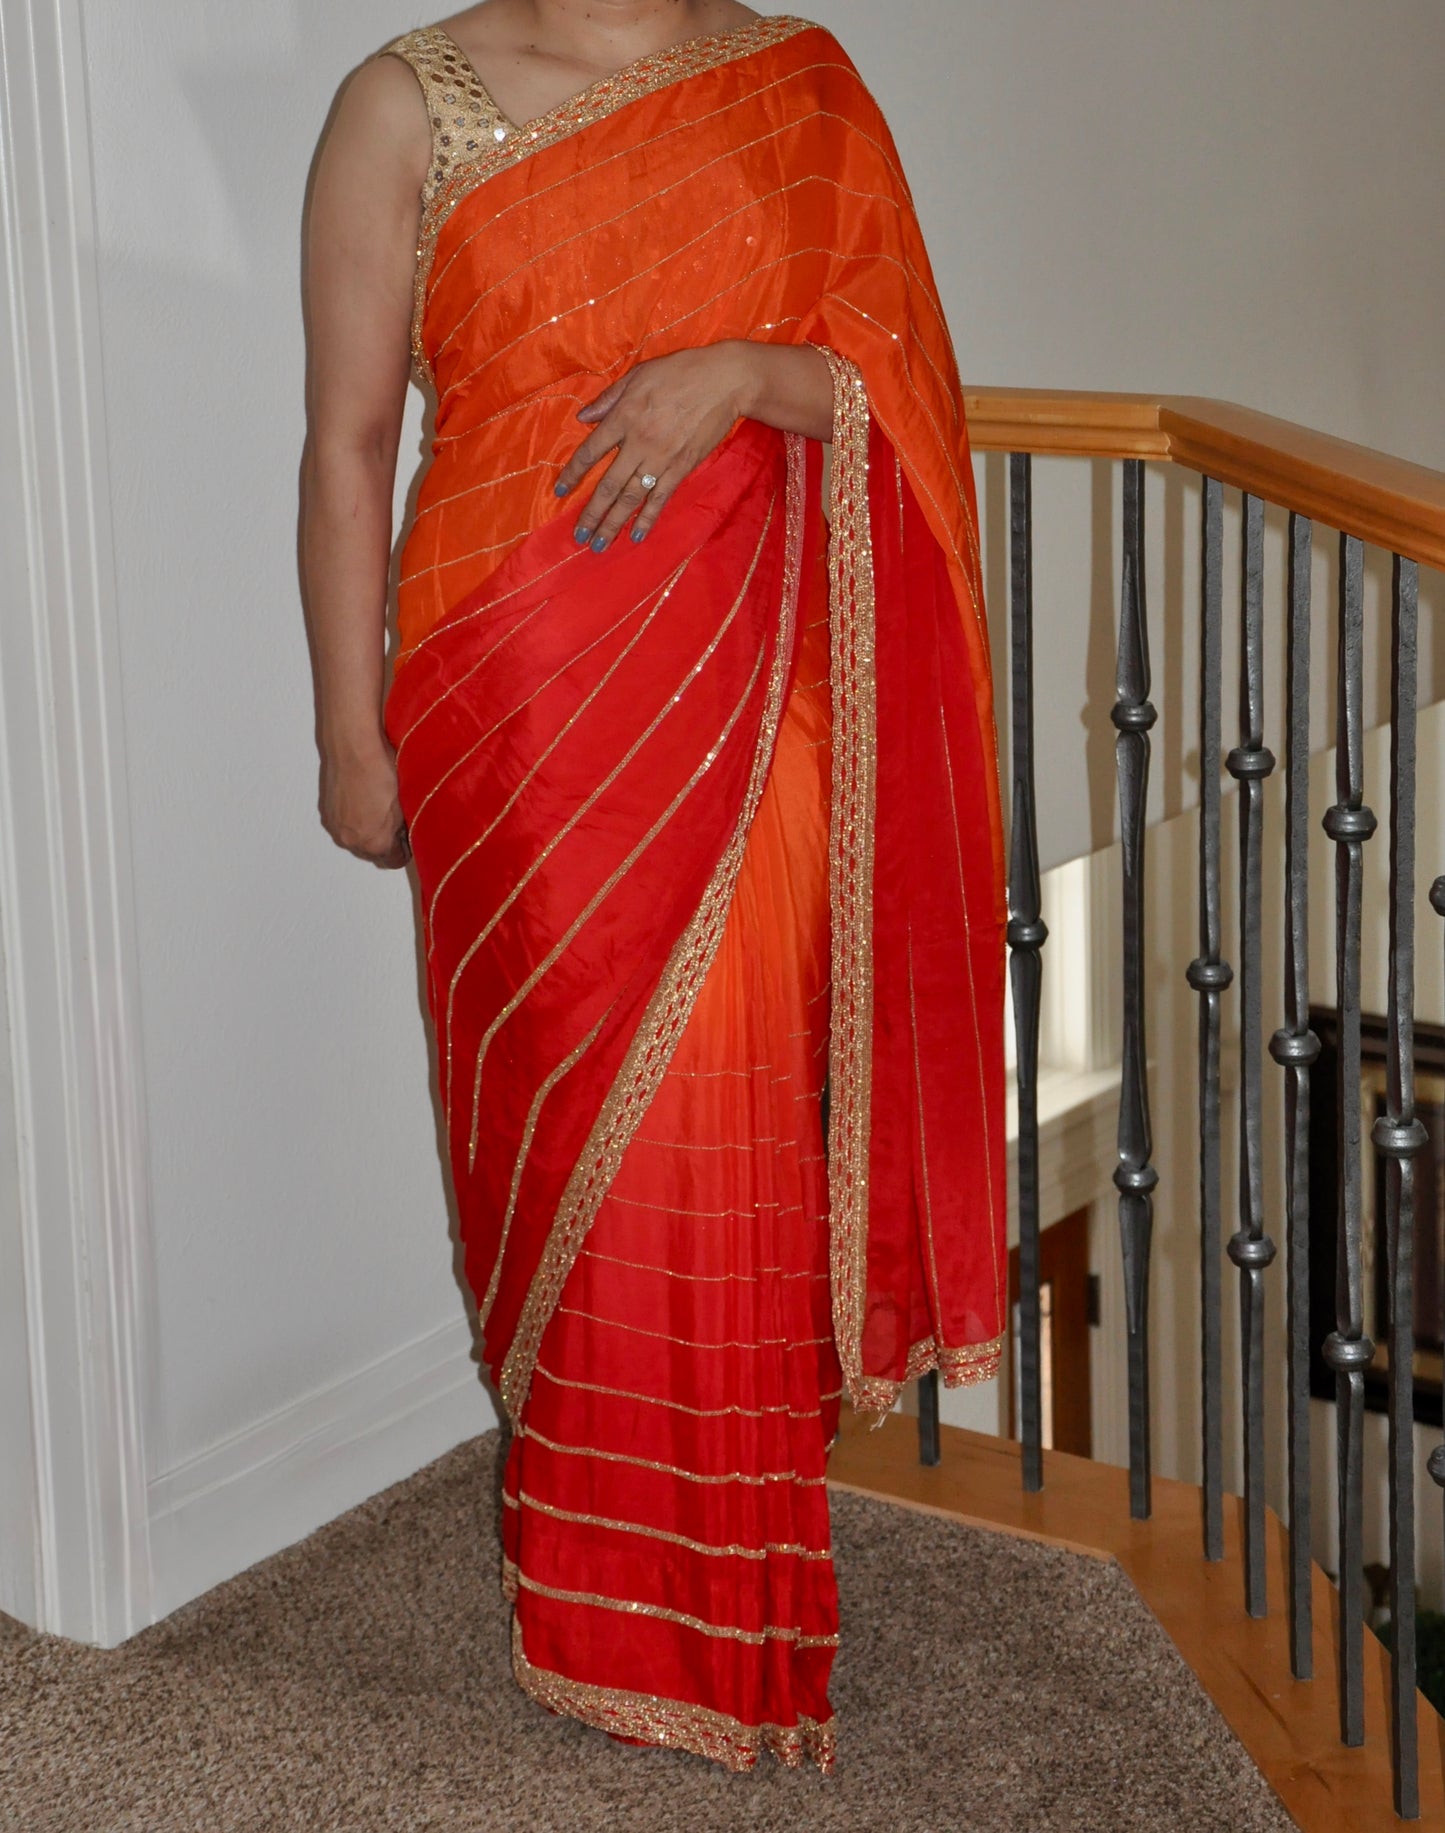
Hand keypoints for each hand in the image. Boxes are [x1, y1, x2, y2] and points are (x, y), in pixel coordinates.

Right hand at [319, 741, 409, 867]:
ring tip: (377, 810)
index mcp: (375, 843)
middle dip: (384, 843)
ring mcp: (337, 827)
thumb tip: (407, 834)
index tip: (407, 837)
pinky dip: (352, 820)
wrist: (354, 748)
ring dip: (367, 832)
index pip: (395, 862)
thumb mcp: (405, 804)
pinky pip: (343, 826)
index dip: (404, 849)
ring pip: (356, 841)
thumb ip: (405, 829)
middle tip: (394, 823)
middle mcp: (352, 841)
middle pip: (373, 854)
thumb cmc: (382, 771)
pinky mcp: (327, 813)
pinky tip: (362, 802)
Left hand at [554, 343, 757, 551]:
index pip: (590, 451)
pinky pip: (660, 498)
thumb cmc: (680, 372)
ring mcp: (660, 459)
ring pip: (631, 498)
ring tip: (599, 545)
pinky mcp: (681, 468)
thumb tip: (582, 418)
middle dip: (591, 513)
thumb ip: (609, 399)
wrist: (723, 381)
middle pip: (608, 485)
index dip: (573, 473)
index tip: (560, 491)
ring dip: (613, 523)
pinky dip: (647, 518)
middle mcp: (638, 443)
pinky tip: (636, 536)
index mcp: (624, 417)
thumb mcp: (638, 375)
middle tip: (579, 536)